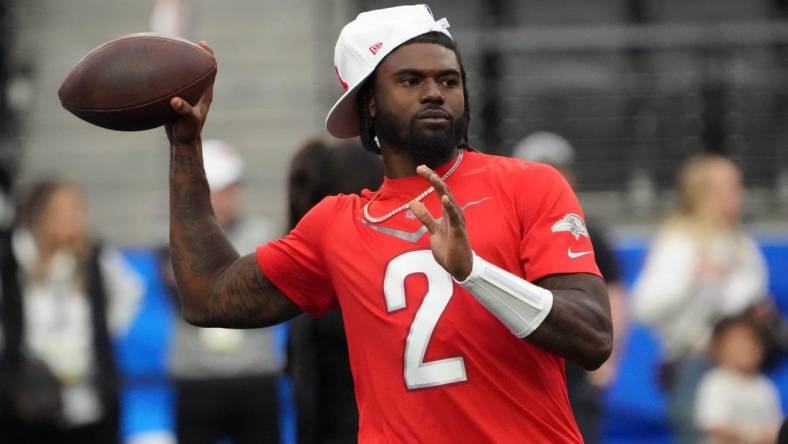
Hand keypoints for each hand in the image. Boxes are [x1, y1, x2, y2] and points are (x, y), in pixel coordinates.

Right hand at [165, 41, 215, 145]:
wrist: (183, 142)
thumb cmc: (189, 131)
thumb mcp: (189, 121)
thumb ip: (184, 110)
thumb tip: (175, 101)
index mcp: (205, 93)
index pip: (211, 70)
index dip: (209, 56)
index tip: (202, 44)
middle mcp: (198, 92)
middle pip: (198, 68)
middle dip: (192, 54)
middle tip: (182, 42)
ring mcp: (188, 95)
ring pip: (184, 75)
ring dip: (177, 64)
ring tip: (166, 51)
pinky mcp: (177, 99)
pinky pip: (172, 84)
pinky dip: (165, 76)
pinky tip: (152, 71)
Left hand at [409, 164, 472, 280]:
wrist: (459, 266)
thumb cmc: (449, 247)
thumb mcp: (433, 230)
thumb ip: (425, 216)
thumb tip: (413, 202)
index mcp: (448, 211)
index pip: (439, 190)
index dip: (431, 178)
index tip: (420, 168)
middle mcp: (454, 213)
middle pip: (444, 190)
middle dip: (433, 178)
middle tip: (421, 168)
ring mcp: (457, 221)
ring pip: (449, 200)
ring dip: (440, 188)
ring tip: (432, 177)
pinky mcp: (458, 231)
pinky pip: (454, 217)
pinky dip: (450, 207)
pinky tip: (444, 198)